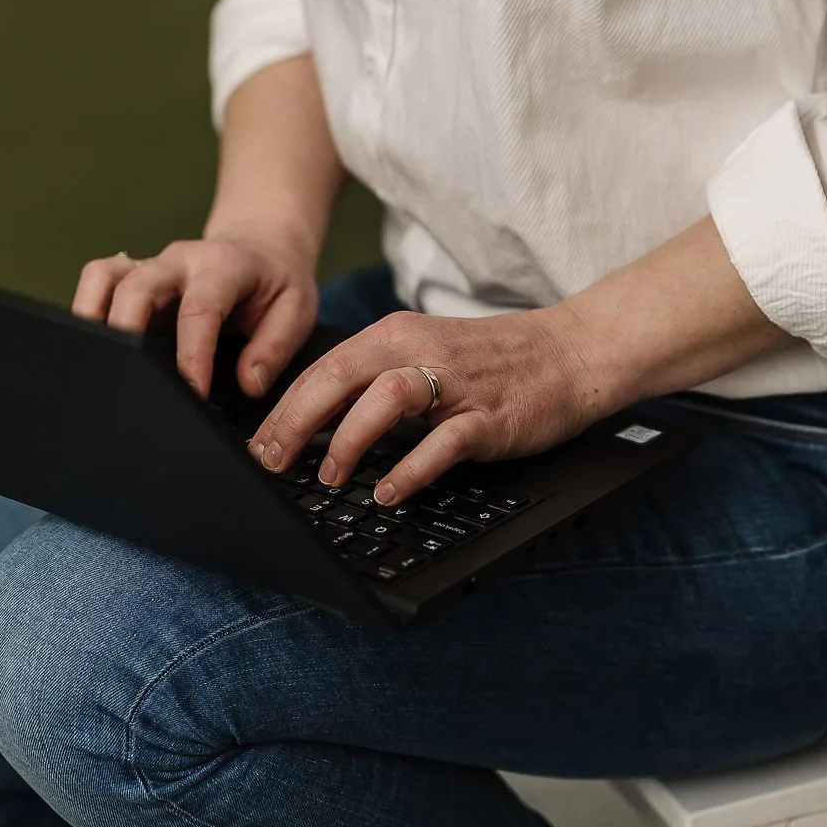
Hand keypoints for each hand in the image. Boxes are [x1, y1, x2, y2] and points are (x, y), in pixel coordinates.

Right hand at [71, 234, 317, 400]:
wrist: (262, 246)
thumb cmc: (277, 282)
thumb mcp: (297, 309)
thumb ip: (275, 346)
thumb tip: (248, 383)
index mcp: (225, 267)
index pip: (200, 308)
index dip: (192, 354)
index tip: (192, 393)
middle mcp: (181, 261)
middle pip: (139, 286)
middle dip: (129, 334)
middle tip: (133, 383)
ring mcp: (153, 267)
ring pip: (106, 276)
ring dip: (92, 316)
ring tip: (94, 363)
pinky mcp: (134, 277)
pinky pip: (98, 280)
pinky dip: (86, 309)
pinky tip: (91, 346)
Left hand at [247, 304, 598, 503]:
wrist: (568, 351)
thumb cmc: (490, 360)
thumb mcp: (424, 355)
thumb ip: (375, 379)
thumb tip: (315, 420)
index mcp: (396, 334)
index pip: (325, 368)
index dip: (284, 408)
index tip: (257, 446)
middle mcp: (420, 350)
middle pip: (342, 376)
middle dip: (297, 421)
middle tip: (271, 462)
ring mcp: (456, 383)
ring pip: (386, 399)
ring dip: (349, 438)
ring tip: (329, 476)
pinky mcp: (490, 415)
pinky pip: (444, 441)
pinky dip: (412, 467)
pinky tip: (390, 492)